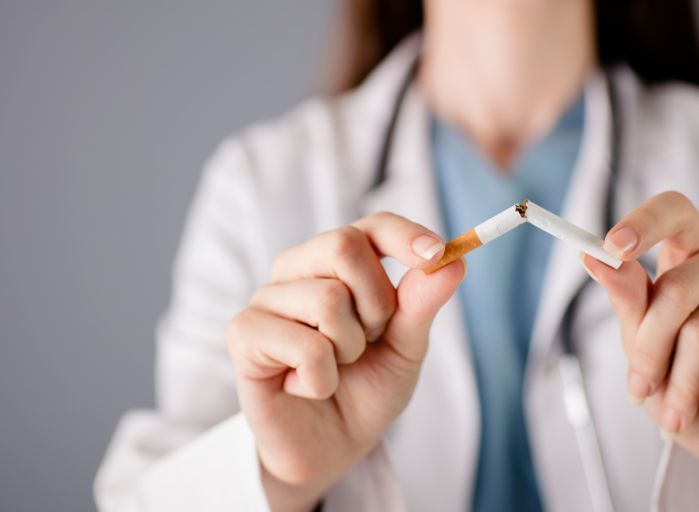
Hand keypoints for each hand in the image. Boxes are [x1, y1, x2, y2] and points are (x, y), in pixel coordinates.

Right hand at [226, 213, 464, 511]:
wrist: (331, 447)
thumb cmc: (367, 388)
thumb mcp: (406, 347)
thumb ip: (422, 304)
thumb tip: (453, 262)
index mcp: (338, 262)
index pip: (373, 226)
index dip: (405, 235)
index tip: (437, 254)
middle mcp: (298, 269)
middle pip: (344, 245)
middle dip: (376, 304)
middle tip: (370, 341)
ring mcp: (266, 298)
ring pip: (328, 299)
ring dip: (349, 348)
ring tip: (336, 367)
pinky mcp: (244, 334)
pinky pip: (306, 345)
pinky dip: (322, 378)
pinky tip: (307, 386)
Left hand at [582, 192, 698, 510]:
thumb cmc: (682, 383)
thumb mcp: (642, 345)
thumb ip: (627, 299)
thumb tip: (592, 257)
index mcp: (693, 253)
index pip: (675, 210)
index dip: (644, 222)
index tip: (610, 248)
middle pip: (680, 286)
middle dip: (650, 349)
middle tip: (641, 388)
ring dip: (682, 382)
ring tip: (680, 406)